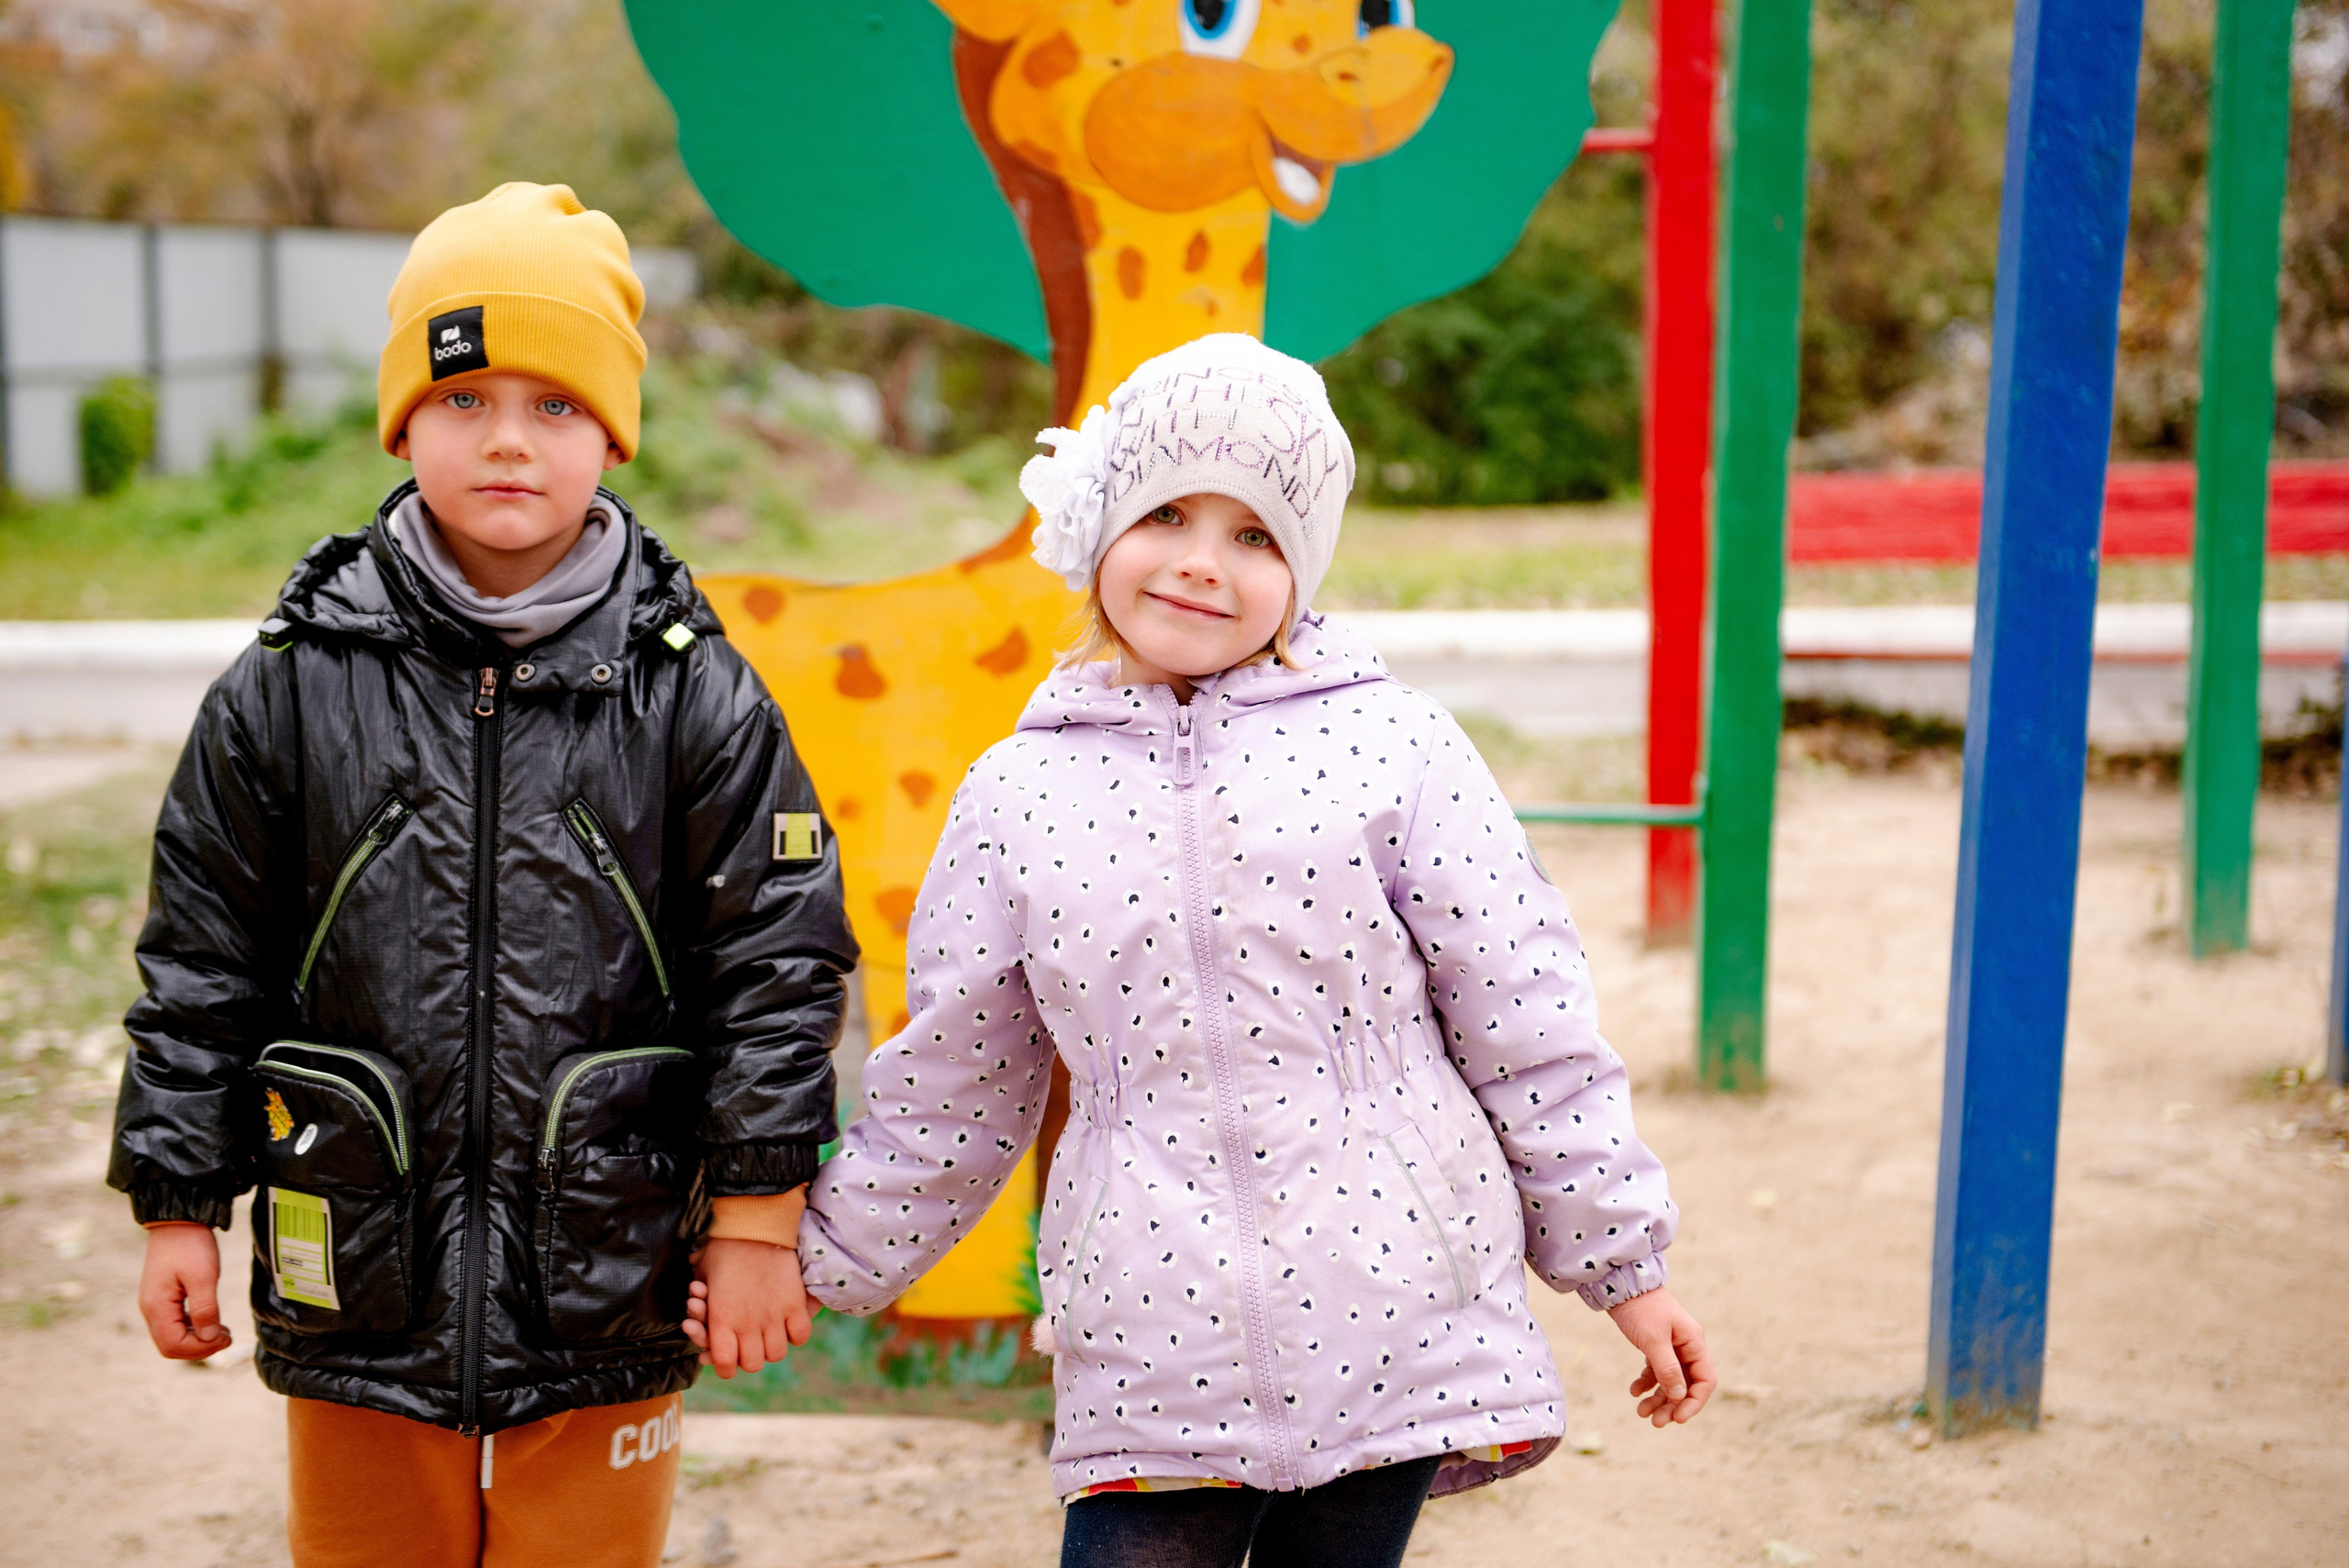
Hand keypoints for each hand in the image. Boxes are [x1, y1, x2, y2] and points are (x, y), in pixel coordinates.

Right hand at [139, 1221, 231, 1360]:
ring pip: (172, 1336)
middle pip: (170, 1346)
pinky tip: (211, 1321)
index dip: (201, 1348)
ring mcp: (155, 1303)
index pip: (173, 1345)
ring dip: (197, 1339)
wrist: (178, 1221)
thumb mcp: (204, 1277)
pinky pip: (174, 1323)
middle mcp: (151, 1309)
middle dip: (199, 1348)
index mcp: (157, 1307)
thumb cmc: (190, 1245)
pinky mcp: (163, 1297)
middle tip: (226, 1338)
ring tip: (222, 1331)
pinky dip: (192, 1328)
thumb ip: (205, 1309)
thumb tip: (210, 1337)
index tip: (225, 1338)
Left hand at [682, 1239, 813, 1377]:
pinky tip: (788, 1326)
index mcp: (721, 1318)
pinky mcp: (794, 1303)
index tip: (726, 1361)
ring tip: (768, 1337)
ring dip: (771, 1349)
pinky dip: (795, 1335)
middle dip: (748, 1360)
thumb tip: (699, 1310)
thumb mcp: (703, 1276)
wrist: (754, 1224)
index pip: (724, 1363)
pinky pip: (800, 1334)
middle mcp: (747, 1323)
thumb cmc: (723, 1248)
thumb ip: (702, 1303)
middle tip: (748, 1347)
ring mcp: (773, 1315)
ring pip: (776, 1354)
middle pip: (752, 1364)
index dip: (724, 1367)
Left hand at [1607, 1286, 1714, 1426]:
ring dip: (1659, 1399)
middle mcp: (1686, 1347)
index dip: (1694, 1402)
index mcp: (1694, 1343)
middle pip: (1687, 1385)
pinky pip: (1656, 1372)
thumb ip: (1667, 1368)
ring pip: (1670, 1382)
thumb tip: (1679, 1396)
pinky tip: (1634, 1391)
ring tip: (1641, 1412)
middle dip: (1673, 1405)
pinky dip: (1647, 1383)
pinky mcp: (1655, 1346)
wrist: (1621, 1286)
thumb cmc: (1641, 1308)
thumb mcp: (1654, 1339)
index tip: (1679, 1418)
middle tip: (1656, 1422)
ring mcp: (1671, 1347)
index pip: (1704, 1381)